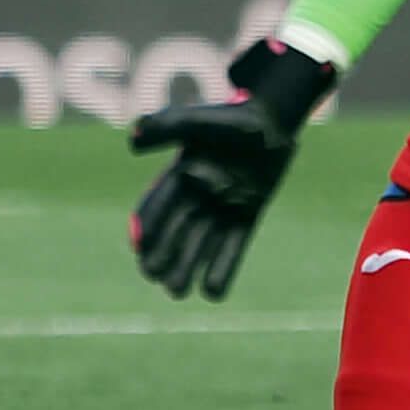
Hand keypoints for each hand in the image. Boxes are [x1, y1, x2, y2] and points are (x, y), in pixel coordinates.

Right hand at [128, 39, 338, 299]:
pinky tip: (212, 291)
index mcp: (180, 175)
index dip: (147, 227)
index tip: (140, 247)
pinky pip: (233, 246)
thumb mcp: (200, 120)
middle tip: (154, 274)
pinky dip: (222, 267)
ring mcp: (222, 207)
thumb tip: (134, 138)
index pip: (157, 207)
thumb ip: (168, 126)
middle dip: (162, 254)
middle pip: (175, 231)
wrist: (275, 120)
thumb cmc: (234, 117)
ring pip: (200, 244)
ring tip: (176, 291)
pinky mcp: (246, 215)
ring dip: (186, 268)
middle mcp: (197, 195)